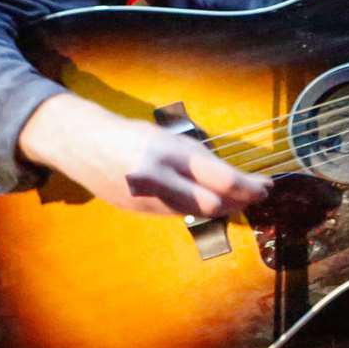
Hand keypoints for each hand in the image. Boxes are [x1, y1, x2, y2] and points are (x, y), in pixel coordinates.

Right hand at [17, 93, 270, 217]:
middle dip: (241, 202)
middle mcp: (160, 178)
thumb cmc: (129, 133)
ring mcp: (148, 199)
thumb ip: (194, 159)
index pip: (221, 178)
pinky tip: (208, 202)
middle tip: (257, 195)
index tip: (266, 185)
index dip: (250, 186)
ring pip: (198, 213)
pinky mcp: (140, 211)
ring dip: (223, 208)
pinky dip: (198, 209)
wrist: (82, 144)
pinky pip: (178, 214)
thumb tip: (230, 179)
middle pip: (214, 204)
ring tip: (238, 200)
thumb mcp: (165, 136)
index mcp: (169, 152)